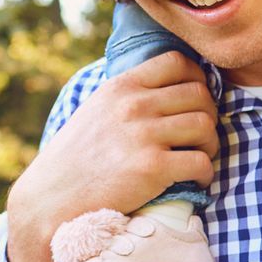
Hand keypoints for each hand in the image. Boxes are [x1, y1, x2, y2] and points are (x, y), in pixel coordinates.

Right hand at [5, 52, 217, 261]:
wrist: (52, 199)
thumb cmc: (75, 160)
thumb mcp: (96, 110)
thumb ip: (127, 96)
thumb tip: (169, 89)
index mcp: (120, 86)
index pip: (178, 62)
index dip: (196, 80)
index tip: (194, 102)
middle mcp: (133, 105)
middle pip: (199, 95)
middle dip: (208, 115)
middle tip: (199, 137)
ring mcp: (143, 135)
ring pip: (205, 126)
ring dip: (210, 144)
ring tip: (198, 158)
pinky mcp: (152, 167)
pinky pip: (200, 162)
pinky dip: (205, 173)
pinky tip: (195, 180)